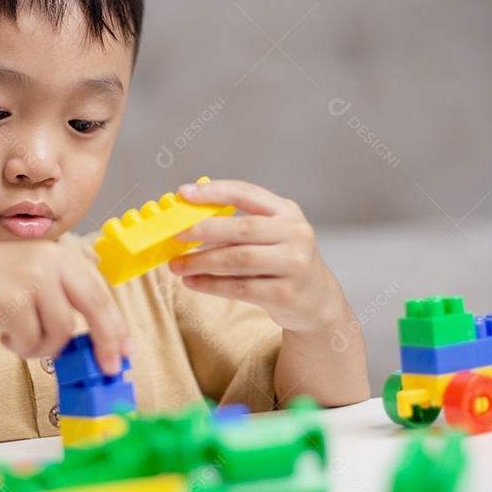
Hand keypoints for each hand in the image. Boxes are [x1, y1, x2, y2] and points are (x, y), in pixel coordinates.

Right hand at [0, 241, 130, 373]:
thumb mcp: (35, 284)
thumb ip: (65, 302)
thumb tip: (102, 340)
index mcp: (61, 256)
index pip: (99, 294)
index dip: (115, 326)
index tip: (124, 351)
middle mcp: (50, 261)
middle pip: (94, 308)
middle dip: (104, 343)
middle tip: (108, 369)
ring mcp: (32, 278)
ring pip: (60, 332)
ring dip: (41, 346)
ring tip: (20, 338)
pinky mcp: (13, 299)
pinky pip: (32, 340)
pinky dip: (20, 347)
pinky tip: (4, 334)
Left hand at [168, 179, 341, 334]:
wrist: (317, 300)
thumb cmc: (284, 261)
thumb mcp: (271, 234)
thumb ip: (239, 225)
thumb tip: (189, 223)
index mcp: (287, 211)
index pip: (247, 193)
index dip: (214, 191)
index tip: (184, 193)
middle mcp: (295, 234)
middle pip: (242, 228)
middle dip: (203, 229)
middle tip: (174, 233)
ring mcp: (293, 264)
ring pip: (238, 259)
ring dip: (201, 261)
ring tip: (177, 265)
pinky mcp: (285, 294)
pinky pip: (239, 288)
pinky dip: (211, 285)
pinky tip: (192, 282)